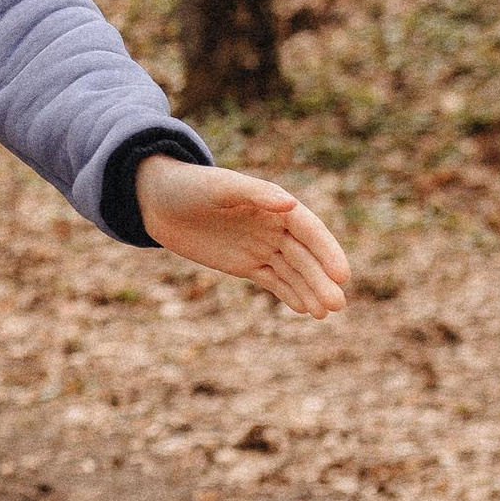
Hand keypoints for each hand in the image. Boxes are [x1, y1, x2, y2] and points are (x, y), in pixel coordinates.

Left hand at [135, 156, 349, 315]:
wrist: (158, 201)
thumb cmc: (191, 186)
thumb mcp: (220, 187)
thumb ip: (255, 194)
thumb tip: (289, 204)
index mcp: (275, 204)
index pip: (309, 231)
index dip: (327, 252)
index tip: (341, 275)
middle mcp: (274, 227)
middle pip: (305, 257)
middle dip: (322, 280)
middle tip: (337, 305)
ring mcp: (260, 247)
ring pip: (292, 273)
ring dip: (310, 291)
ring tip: (324, 314)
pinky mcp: (245, 264)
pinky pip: (273, 281)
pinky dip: (289, 294)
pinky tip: (304, 309)